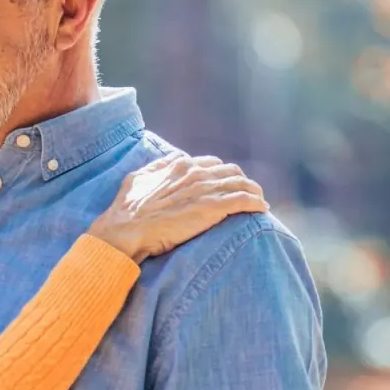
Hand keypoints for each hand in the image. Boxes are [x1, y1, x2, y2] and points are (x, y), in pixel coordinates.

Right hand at [87, 153, 267, 262]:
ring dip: (254, 191)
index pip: (212, 163)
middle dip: (241, 181)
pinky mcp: (213, 208)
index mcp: (180, 165)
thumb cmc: (128, 208)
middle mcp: (196, 173)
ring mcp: (205, 189)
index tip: (227, 184)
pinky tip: (262, 209)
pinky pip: (244, 200)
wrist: (127, 230)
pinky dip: (256, 203)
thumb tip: (173, 159)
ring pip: (241, 183)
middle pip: (231, 171)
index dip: (222, 173)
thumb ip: (158, 166)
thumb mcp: (138, 178)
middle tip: (247, 193)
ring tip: (259, 200)